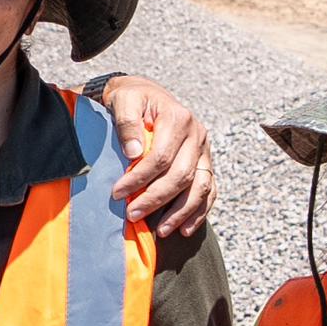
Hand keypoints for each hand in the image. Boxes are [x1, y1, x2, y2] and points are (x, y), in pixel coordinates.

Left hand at [94, 76, 215, 237]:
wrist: (146, 94)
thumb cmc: (131, 99)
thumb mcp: (124, 100)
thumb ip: (127, 123)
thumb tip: (134, 153)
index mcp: (178, 118)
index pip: (161, 157)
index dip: (139, 178)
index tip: (117, 194)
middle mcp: (197, 134)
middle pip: (182, 175)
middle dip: (156, 199)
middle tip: (131, 215)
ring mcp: (204, 150)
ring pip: (201, 187)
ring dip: (181, 212)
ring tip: (160, 231)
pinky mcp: (206, 163)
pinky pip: (210, 191)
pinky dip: (199, 212)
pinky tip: (184, 229)